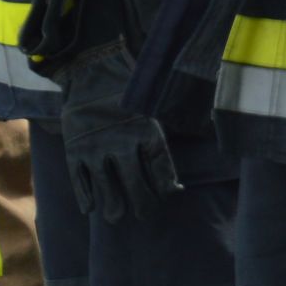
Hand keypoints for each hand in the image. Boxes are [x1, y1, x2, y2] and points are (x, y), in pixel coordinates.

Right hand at [61, 41, 182, 222]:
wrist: (91, 68)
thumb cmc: (128, 90)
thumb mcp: (156, 105)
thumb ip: (181, 122)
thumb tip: (212, 131)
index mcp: (146, 131)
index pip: (161, 168)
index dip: (165, 184)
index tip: (169, 193)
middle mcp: (121, 143)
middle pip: (135, 182)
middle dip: (141, 202)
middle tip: (143, 214)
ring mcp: (94, 147)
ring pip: (106, 184)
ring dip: (112, 203)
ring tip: (115, 217)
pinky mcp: (74, 146)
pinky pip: (78, 176)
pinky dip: (83, 193)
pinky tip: (88, 208)